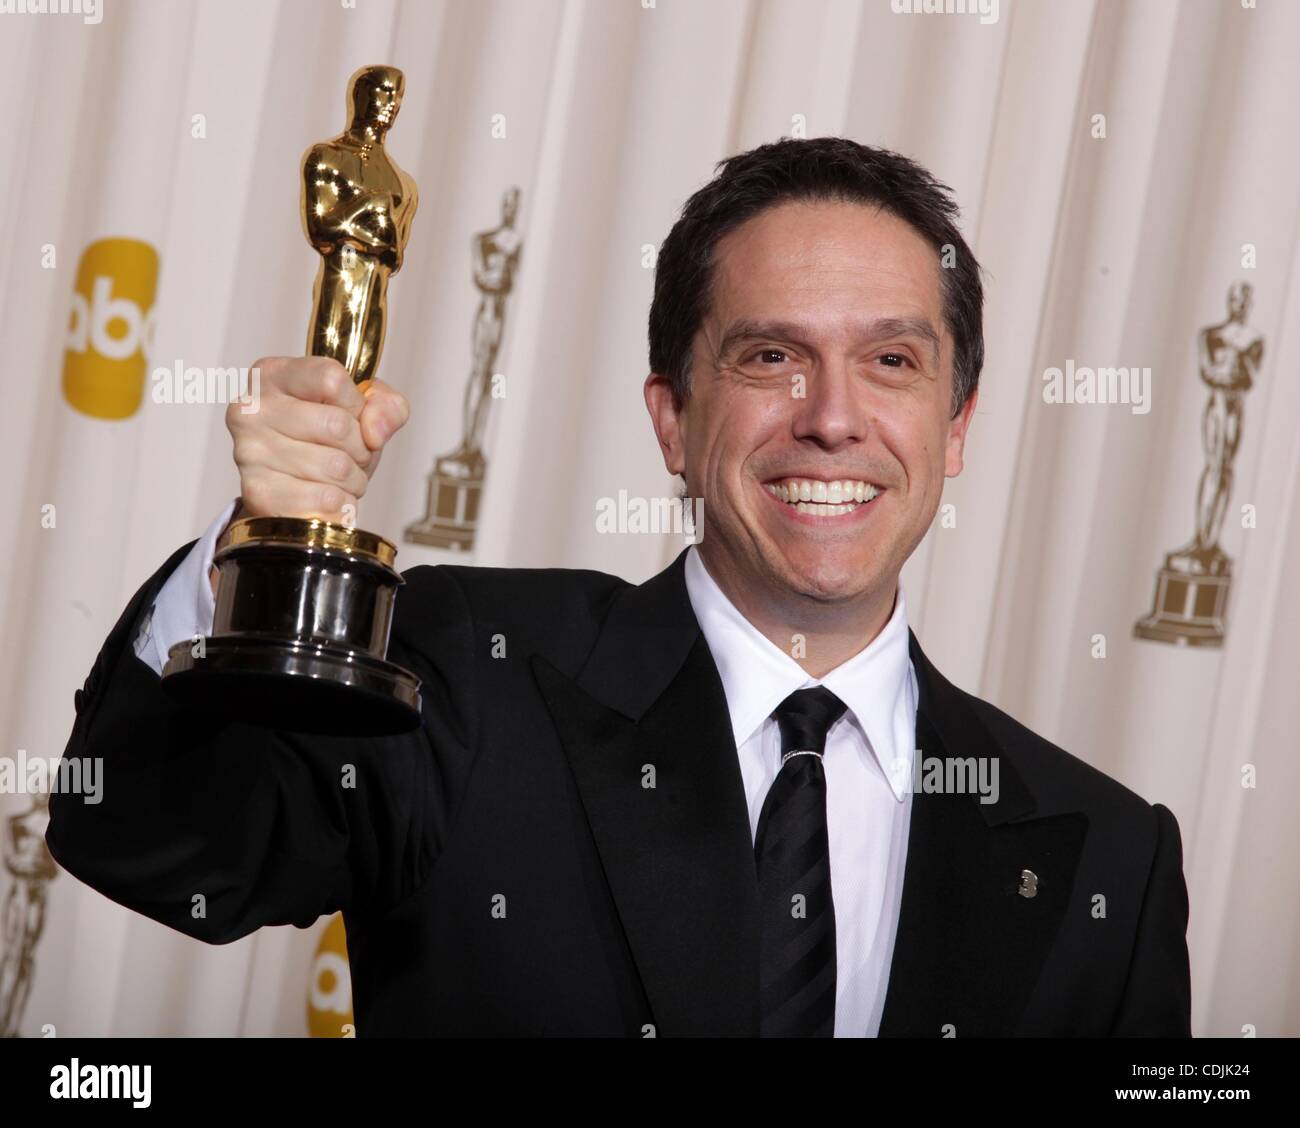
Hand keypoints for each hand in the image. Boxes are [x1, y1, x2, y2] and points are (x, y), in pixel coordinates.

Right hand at [224, 356, 409, 523]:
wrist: (292, 489)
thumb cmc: (325, 440)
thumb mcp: (362, 409)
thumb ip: (385, 406)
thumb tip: (374, 432)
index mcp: (274, 374)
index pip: (331, 379)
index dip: (357, 405)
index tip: (353, 417)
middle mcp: (251, 408)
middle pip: (337, 425)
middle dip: (360, 448)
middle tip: (348, 455)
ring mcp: (249, 451)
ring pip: (335, 467)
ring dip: (352, 480)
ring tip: (336, 478)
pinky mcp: (257, 493)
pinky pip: (326, 500)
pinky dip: (341, 504)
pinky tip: (325, 497)